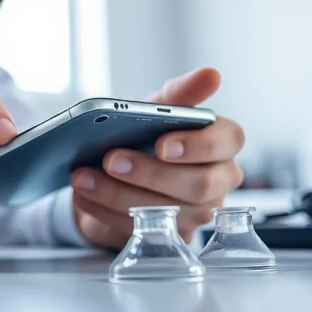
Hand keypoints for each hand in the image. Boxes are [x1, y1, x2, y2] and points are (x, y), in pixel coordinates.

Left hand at [70, 68, 244, 248]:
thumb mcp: (157, 110)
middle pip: (199, 184)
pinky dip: (106, 211)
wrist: (118, 173)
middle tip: (110, 159)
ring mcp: (197, 213)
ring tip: (82, 178)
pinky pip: (144, 230)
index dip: (198, 145)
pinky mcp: (170, 237)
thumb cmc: (148, 136)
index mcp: (221, 144)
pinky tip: (83, 195)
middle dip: (150, 172)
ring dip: (118, 194)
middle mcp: (218, 181)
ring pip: (169, 211)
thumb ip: (180, 95)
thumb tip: (211, 74)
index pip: (229, 141)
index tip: (162, 144)